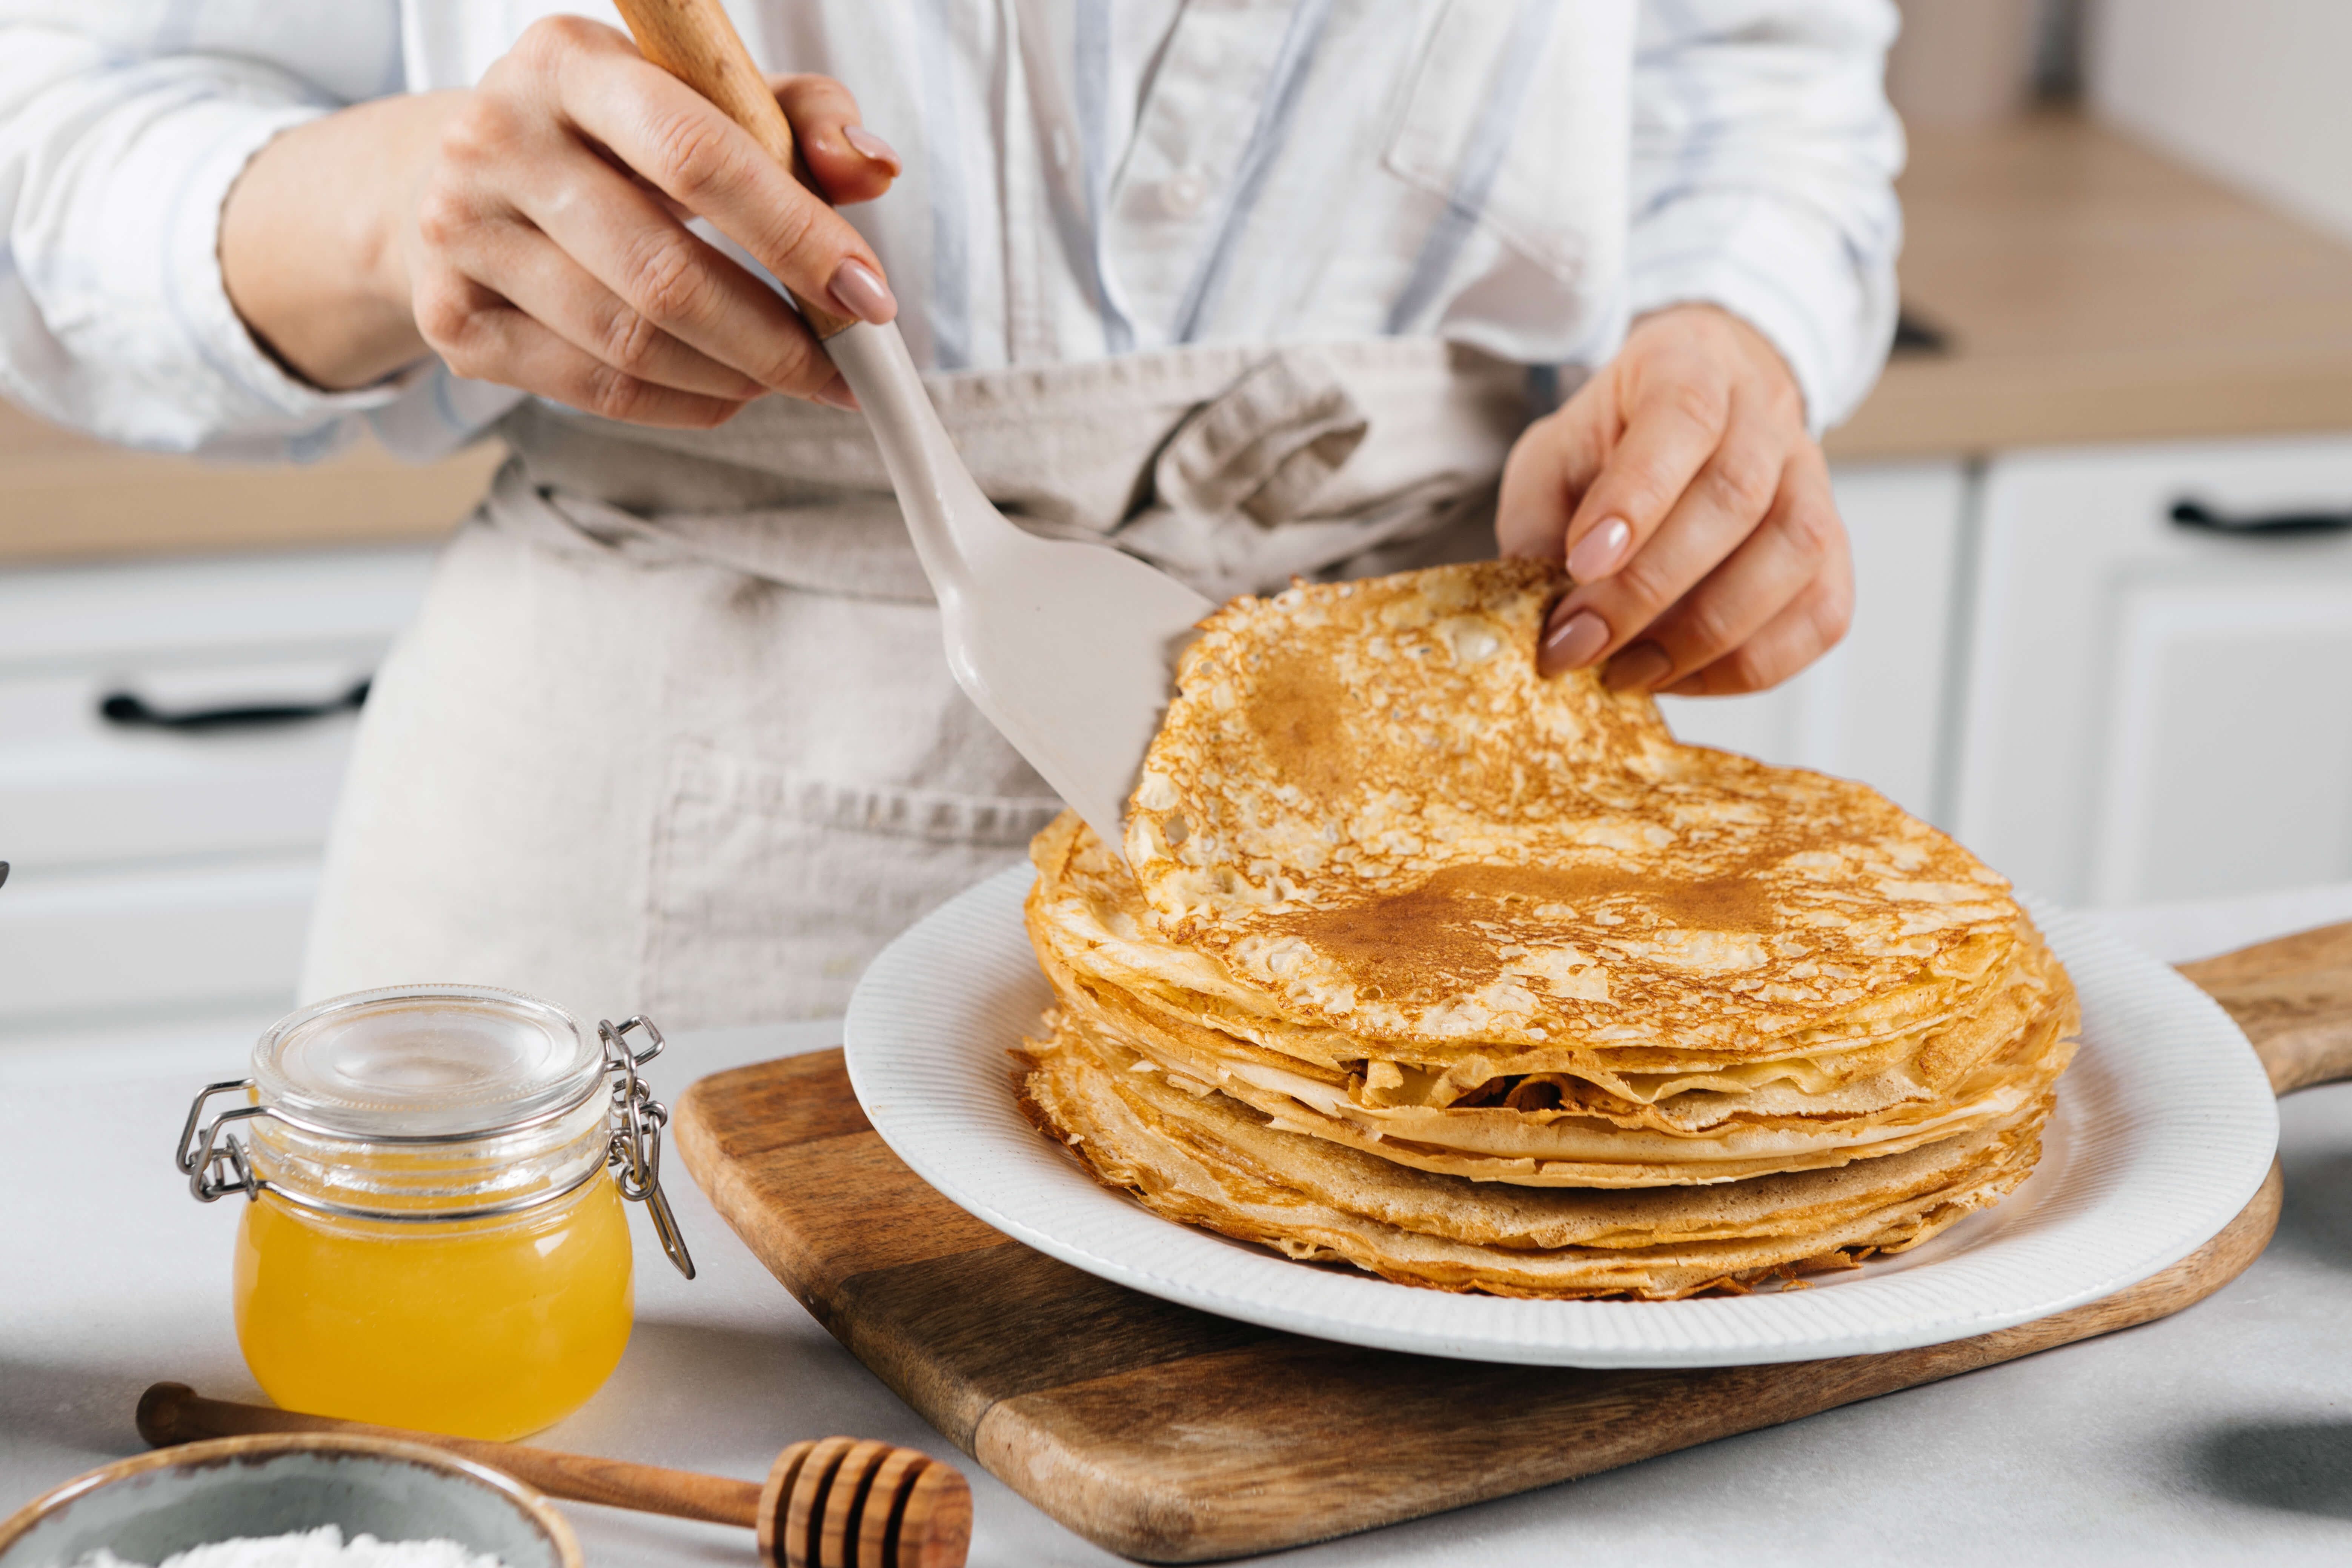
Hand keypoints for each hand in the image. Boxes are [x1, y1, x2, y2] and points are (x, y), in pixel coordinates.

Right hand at [222, 16, 900, 425]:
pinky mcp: (451, 318)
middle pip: (664, 272)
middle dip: (779, 337)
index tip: (869, 296)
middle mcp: (495, 138)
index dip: (796, 237)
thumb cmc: (615, 137)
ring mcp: (459, 232)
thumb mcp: (706, 99)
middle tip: (847, 367)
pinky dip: (685, 404)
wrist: (468, 175)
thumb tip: (875, 165)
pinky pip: (594, 389)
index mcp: (568, 61)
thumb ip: (800, 121)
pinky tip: (733, 392)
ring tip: (795, 378)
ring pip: (631, 342)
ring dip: (738, 377)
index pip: (700, 157)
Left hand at [1496, 305, 1852, 694]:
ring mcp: (1813, 478)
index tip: (1583, 564)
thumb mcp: (1551, 459)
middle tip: (1580, 645)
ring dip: (1703, 635)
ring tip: (1626, 671)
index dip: (1638, 495)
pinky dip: (1752, 663)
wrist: (1693, 416)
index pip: (1684, 415)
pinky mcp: (1834, 547)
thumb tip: (1539, 616)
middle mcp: (1766, 413)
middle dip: (1649, 588)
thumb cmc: (1611, 442)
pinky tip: (1681, 675)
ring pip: (1794, 555)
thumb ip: (1538, 525)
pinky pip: (1823, 613)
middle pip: (1737, 496)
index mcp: (1688, 363)